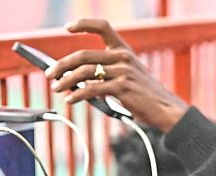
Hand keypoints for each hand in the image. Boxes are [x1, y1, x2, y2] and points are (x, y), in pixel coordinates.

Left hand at [47, 19, 189, 130]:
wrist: (165, 109)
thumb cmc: (145, 97)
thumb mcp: (127, 78)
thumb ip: (106, 74)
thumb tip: (78, 81)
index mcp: (124, 51)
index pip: (103, 27)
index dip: (84, 25)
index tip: (67, 28)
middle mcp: (122, 57)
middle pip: (83, 55)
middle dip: (62, 65)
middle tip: (50, 74)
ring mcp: (122, 72)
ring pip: (84, 73)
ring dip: (66, 81)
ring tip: (56, 88)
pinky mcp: (122, 88)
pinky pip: (92, 89)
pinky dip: (78, 95)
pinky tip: (71, 100)